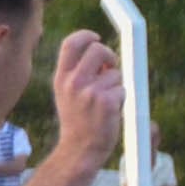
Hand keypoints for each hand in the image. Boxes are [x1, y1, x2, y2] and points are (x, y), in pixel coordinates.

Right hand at [49, 32, 125, 169]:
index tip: (97, 37)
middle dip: (110, 56)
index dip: (86, 36)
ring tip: (105, 103)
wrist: (79, 150)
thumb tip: (103, 56)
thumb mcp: (67, 93)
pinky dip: (121, 99)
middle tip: (112, 67)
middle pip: (98, 49)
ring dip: (116, 85)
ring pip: (115, 73)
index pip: (71, 43)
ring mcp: (90, 92)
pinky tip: (111, 113)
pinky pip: (122, 89)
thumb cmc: (77, 121)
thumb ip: (79, 72)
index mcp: (62, 77)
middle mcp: (74, 82)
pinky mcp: (107, 102)